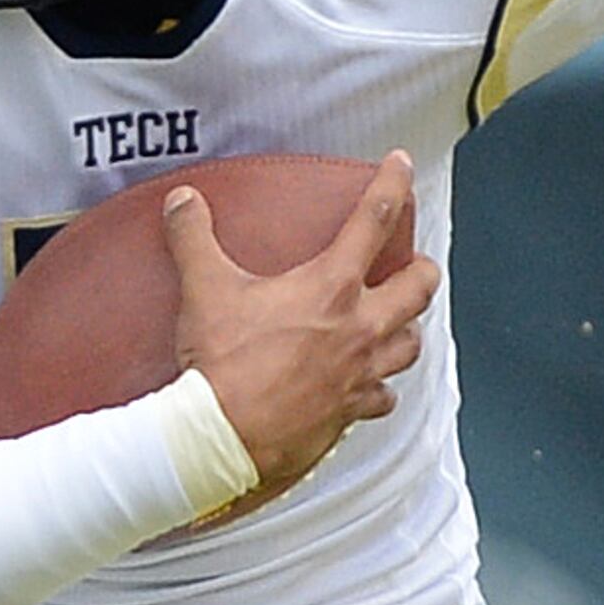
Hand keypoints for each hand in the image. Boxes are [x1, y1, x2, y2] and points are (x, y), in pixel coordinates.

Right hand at [167, 151, 439, 506]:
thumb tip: (183, 203)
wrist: (224, 437)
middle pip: (418, 287)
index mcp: (331, 288)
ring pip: (410, 345)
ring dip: (407, 331)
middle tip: (412, 265)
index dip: (393, 185)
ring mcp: (359, 373)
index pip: (375, 220)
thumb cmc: (223, 366)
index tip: (401, 167)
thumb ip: (193, 239)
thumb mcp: (204, 290)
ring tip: (397, 326)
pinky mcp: (348, 412)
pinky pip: (381, 399)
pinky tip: (368, 387)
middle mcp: (359, 327)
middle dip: (421, 270)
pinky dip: (379, 391)